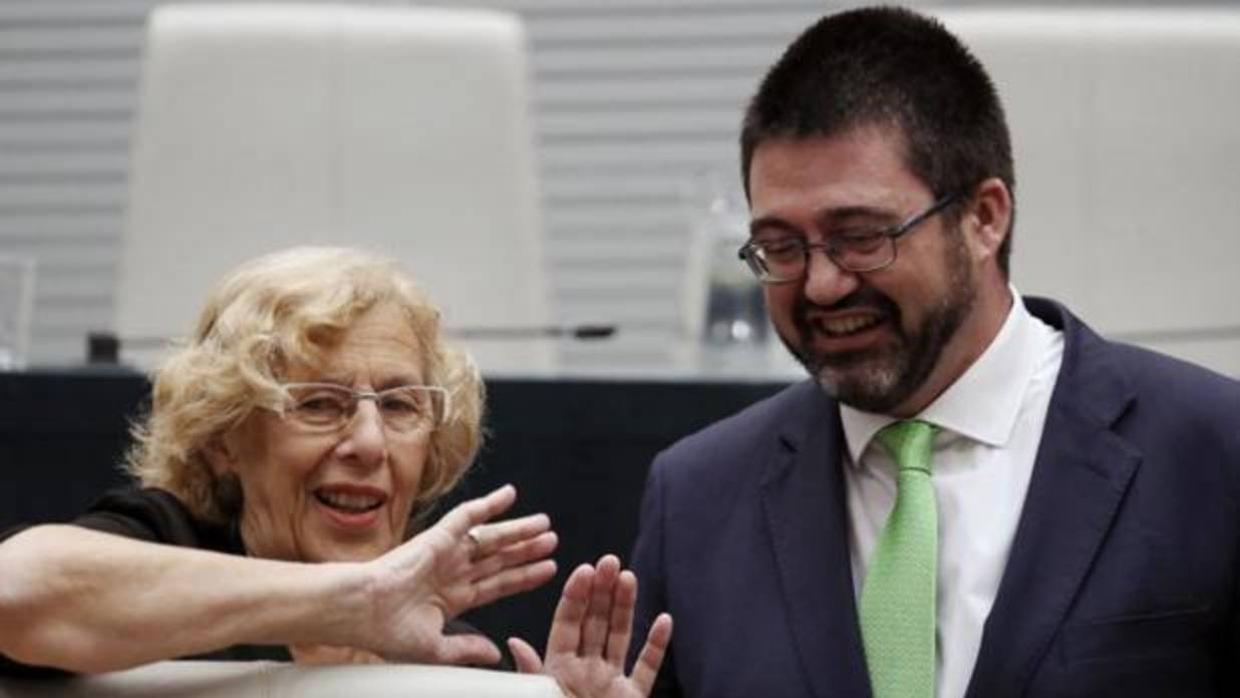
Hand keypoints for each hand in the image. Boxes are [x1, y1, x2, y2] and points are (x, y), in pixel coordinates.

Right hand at [357, 484, 557, 664]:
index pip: (497, 584)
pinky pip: (468, 515)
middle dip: (526, 550)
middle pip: (500, 558)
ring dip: (518, 529)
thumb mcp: (434, 648)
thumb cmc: (385, 631)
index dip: (523, 577)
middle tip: (552, 541)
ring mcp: (446, 552)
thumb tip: (494, 653)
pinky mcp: (438, 536)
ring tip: (544, 524)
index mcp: (451, 597)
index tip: (547, 569)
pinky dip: (489, 504)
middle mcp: (452, 571)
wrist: (361, 611)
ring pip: (492, 537)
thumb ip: (466, 648)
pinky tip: (510, 495)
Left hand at [508, 555, 672, 697]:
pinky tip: (664, 619)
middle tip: (609, 561)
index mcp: (557, 671)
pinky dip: (655, 646)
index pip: (566, 626)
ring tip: (629, 577)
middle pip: (594, 624)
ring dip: (626, 608)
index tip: (583, 570)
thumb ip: (530, 676)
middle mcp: (585, 672)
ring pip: (619, 638)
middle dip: (602, 592)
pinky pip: (646, 669)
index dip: (575, 598)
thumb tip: (513, 643)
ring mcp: (610, 685)